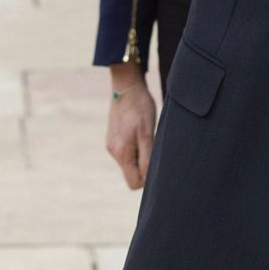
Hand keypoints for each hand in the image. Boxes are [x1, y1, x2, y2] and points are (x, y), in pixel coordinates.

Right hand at [106, 68, 156, 188]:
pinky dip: (136, 147)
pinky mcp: (113, 137)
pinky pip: (126, 152)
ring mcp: (112, 144)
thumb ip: (147, 159)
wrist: (126, 86)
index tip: (156, 163)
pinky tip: (140, 132)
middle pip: (131, 174)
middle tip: (155, 148)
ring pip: (130, 162)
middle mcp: (114, 152)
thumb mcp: (148, 134)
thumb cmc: (140, 108)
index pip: (134, 183)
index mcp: (122, 153)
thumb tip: (148, 180)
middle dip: (144, 167)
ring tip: (147, 136)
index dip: (147, 179)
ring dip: (141, 155)